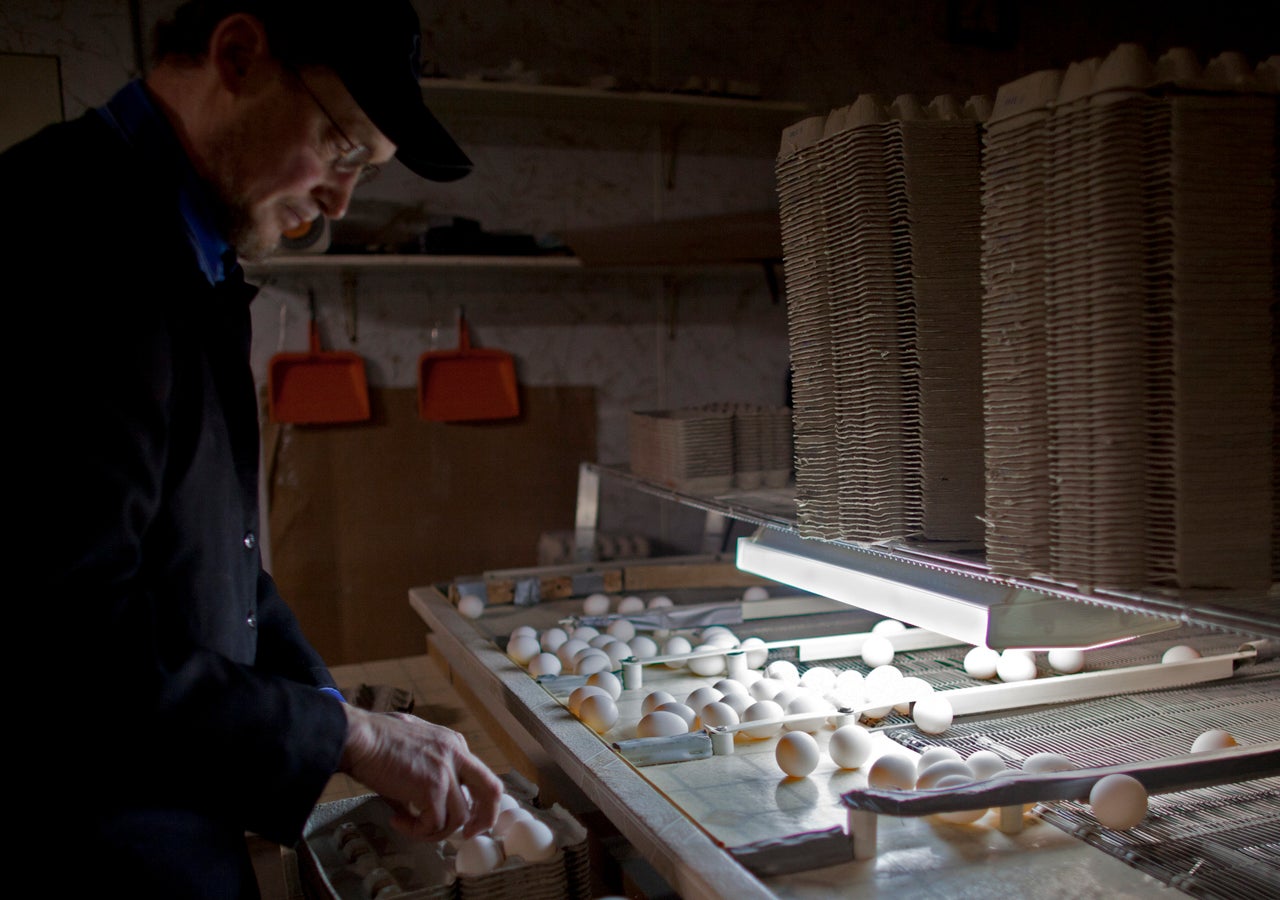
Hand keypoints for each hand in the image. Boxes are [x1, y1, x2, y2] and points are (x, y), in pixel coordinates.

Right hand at [339, 706, 502, 840]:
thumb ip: (429, 765)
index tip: (462, 817)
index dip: (473, 802)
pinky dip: (417, 831)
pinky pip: (434, 824)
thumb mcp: (414, 742)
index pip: (480, 776)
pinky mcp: (431, 787)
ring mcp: (446, 771)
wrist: (358, 737)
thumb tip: (422, 799)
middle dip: (484, 818)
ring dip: (435, 830)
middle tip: (467, 834)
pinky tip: (398, 820)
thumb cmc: (376, 739)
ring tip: (411, 826)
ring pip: (459, 817)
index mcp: (454, 744)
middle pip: (491, 791)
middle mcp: (456, 754)